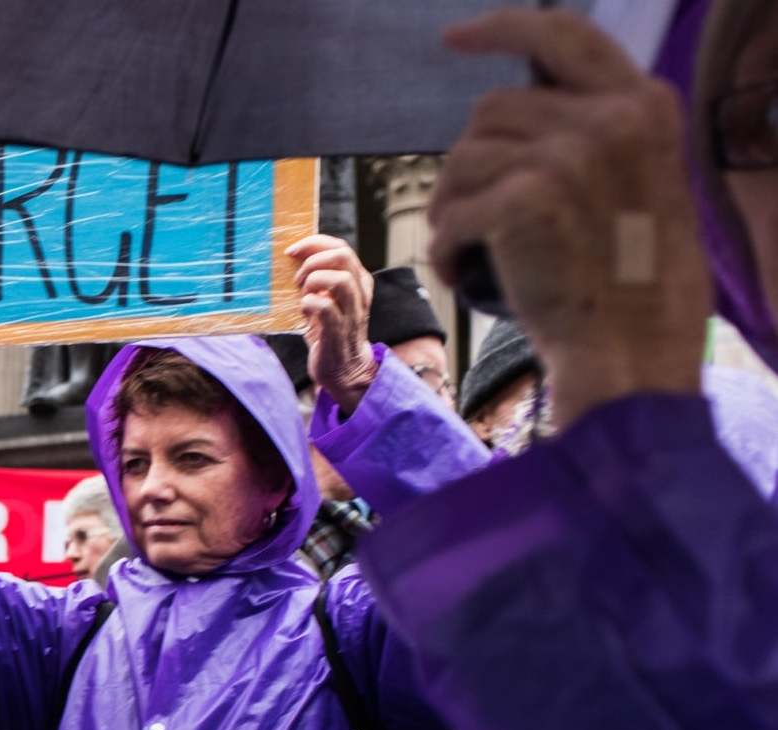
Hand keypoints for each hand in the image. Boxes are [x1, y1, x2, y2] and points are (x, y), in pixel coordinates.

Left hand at [291, 234, 376, 416]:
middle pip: (343, 255)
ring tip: (302, 294)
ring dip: (313, 280)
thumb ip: (317, 281)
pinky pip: (325, 307)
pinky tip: (303, 312)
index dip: (314, 243)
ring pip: (340, 279)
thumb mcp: (326, 300)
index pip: (340, 247)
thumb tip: (291, 260)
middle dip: (313, 260)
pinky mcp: (338, 331)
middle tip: (297, 278)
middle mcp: (359, 292)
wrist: (344, 369)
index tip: (292, 251)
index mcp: (357, 280)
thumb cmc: (329, 332)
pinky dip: (308, 304)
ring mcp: (351, 312)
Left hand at [429, 9, 709, 424]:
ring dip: (451, 207)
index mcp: (640, 103)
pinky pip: (450, 212)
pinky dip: (445, 248)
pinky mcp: (525, 201)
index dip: (503, 28)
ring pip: (461, 160)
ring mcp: (569, 156)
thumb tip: (512, 102)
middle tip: (478, 215)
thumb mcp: (634, 177)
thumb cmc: (623, 273)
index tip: (455, 37)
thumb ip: (591, 128)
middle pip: (490, 111)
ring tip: (476, 248)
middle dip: (470, 164)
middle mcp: (610, 118)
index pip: (562, 35)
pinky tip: (463, 273)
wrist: (631, 342)